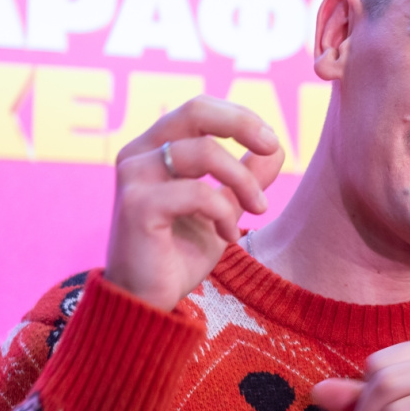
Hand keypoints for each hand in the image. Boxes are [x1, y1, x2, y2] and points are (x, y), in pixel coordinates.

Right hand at [105, 96, 284, 310]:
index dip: (240, 117)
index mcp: (154, 147)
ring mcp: (134, 177)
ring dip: (242, 180)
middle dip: (242, 124)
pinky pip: (197, 192)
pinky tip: (226, 235)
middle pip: (195, 110)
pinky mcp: (137, 206)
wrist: (147, 301)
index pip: (199, 109)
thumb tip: (276, 148)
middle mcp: (138, 154)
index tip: (271, 143)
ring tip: (258, 209)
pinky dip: (223, 211)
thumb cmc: (179, 253)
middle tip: (271, 146)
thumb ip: (245, 178)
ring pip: (204, 151)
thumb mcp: (222, 209)